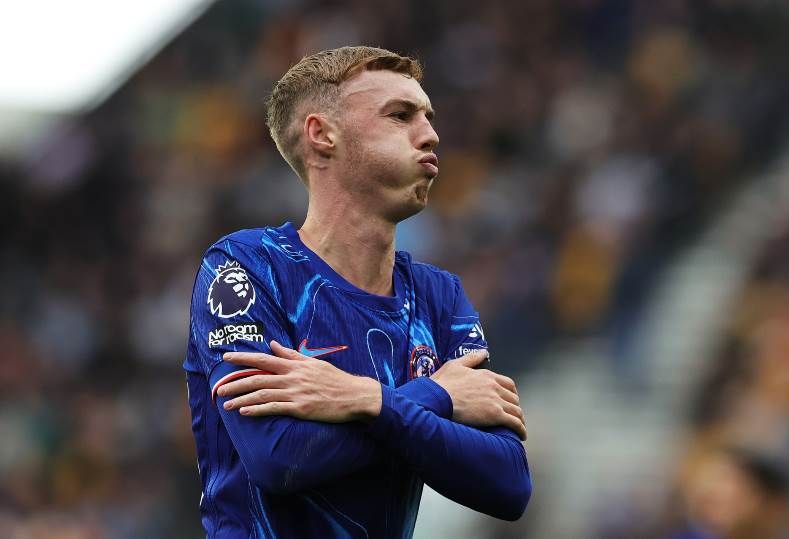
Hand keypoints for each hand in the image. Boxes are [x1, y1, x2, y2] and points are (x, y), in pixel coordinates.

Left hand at [218, 341, 381, 421]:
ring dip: (242, 399)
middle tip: (219, 389)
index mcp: (295, 365)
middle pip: (258, 378)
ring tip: (226, 404)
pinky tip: (244, 412)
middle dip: (236, 383)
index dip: (243, 357)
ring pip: (262, 394)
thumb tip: (273, 344)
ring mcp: (296, 393)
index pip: (263, 359)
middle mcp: (293, 377)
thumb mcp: (313, 363)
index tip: (226, 357)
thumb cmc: (335, 380)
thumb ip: (291, 354)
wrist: (354, 395)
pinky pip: (274, 408)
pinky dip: (257, 410)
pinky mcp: (300, 408)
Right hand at [431, 350, 526, 439]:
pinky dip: (520, 429)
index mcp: (486, 375)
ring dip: (519, 419)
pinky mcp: (494, 415)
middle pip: (513, 398)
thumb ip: (471, 358)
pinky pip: (514, 422)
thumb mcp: (455, 365)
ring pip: (516, 410)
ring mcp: (495, 401)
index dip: (511, 393)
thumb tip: (483, 352)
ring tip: (519, 428)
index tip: (510, 400)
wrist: (436, 399)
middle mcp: (494, 386)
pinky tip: (521, 435)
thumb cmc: (442, 384)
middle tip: (512, 415)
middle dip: (515, 407)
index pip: (507, 383)